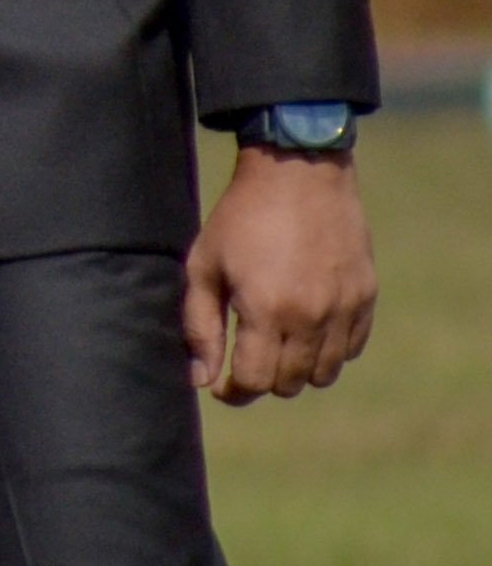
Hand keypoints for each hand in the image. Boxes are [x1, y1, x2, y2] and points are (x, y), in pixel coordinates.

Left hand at [185, 145, 376, 401]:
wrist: (297, 173)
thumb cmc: (240, 218)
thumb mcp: (204, 266)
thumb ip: (200, 326)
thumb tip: (202, 379)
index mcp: (267, 311)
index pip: (256, 382)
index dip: (234, 391)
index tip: (223, 385)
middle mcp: (311, 317)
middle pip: (290, 384)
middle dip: (264, 380)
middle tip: (247, 358)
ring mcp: (344, 308)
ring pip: (324, 374)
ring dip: (298, 370)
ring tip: (277, 344)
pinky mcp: (366, 297)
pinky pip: (352, 349)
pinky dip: (330, 350)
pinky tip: (308, 328)